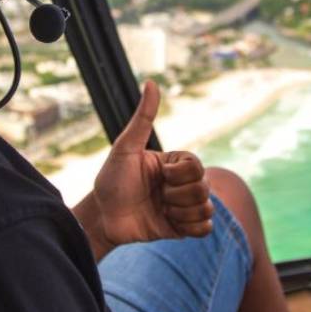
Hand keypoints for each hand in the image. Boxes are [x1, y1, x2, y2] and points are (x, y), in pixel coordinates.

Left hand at [93, 80, 213, 246]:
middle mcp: (181, 183)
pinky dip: (189, 227)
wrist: (103, 218)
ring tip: (161, 210)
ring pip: (207, 209)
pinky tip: (170, 224)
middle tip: (157, 196)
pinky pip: (205, 228)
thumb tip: (152, 82)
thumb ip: (143, 118)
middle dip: (178, 195)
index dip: (179, 175)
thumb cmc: (111, 179)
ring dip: (182, 213)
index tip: (159, 177)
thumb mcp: (125, 147)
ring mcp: (183, 205)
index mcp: (173, 163)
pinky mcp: (182, 228)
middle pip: (205, 188)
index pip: (197, 166)